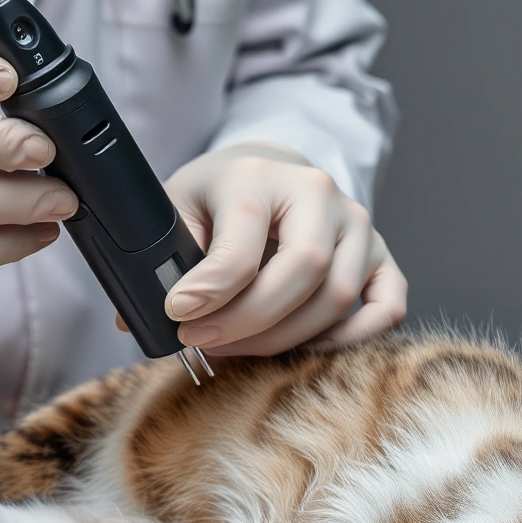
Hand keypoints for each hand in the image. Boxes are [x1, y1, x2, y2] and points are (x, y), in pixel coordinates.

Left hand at [157, 143, 406, 355]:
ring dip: (286, 339)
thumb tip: (135, 318)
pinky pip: (386, 308)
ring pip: (337, 298)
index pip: (244, 243)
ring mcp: (358, 224)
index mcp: (258, 174)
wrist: (266, 176)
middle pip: (303, 270)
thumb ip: (159, 258)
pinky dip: (353, 339)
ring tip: (238, 346)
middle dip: (249, 321)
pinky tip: (306, 347)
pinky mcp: (381, 256)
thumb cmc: (217, 200)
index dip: (211, 290)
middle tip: (203, 341)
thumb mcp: (178, 210)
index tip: (179, 315)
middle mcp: (318, 192)